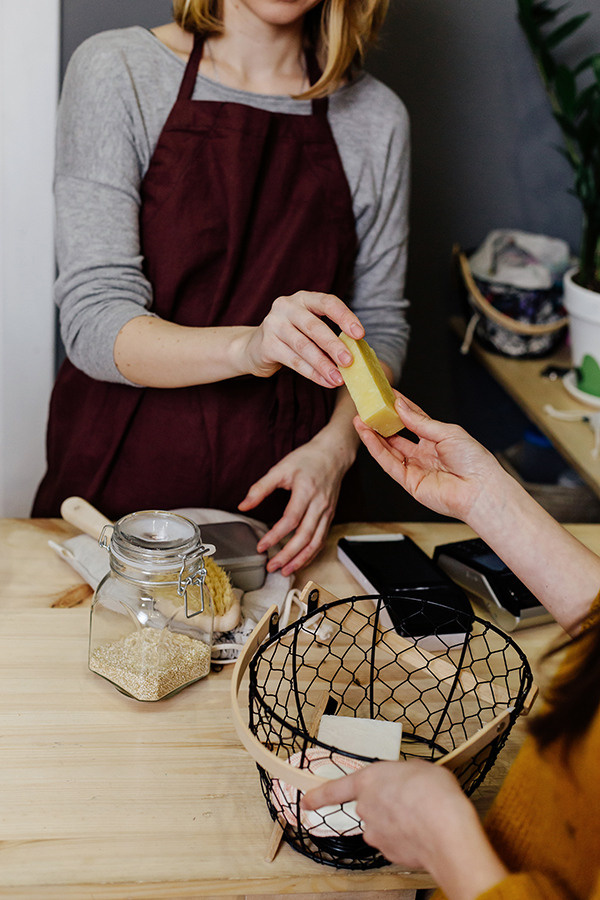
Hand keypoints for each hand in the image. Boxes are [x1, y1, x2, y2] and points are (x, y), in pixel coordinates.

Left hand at [238, 432, 352, 575]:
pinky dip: (312, 554)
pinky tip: (300, 561)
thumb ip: (260, 488)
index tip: (261, 546)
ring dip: (301, 559)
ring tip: (286, 570)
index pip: (291, 520)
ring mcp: (327, 512)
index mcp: (306, 492)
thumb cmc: (307, 459)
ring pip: (316, 542)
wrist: (333, 454)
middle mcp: (319, 505)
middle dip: (288, 554)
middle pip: (305, 536)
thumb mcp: (280, 468)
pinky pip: (322, 539)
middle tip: (272, 566)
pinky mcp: (330, 516)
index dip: (275, 535)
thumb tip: (243, 505)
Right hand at [243, 291, 363, 388]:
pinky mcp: (266, 345)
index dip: (345, 317)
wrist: (255, 347)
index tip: (360, 334)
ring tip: (339, 379)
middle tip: (349, 362)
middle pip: (314, 326)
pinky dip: (312, 373)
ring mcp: (273, 325)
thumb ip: (328, 334)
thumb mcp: (308, 327)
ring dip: (323, 365)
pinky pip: (294, 361)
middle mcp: (286, 307)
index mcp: (303, 298)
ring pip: (303, 347)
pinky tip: (326, 381)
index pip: (327, 302)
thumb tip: (355, 354)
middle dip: (334, 345)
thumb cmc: (292, 336)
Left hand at [301, 761, 506, 898]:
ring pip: (383, 825)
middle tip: (412, 800)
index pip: (335, 789)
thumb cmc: (434, 793)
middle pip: (370, 806)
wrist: (446, 830)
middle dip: (386, 805)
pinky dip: (407, 839)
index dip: (319, 796)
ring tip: (423, 817)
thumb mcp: (419, 767)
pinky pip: (395, 842)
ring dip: (398, 822)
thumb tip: (406, 781)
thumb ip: (403, 774)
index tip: (305, 802)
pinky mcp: (388, 852)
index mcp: (369, 780)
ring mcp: (375, 833)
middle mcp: (366, 807)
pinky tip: (423, 833)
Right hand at [354, 392, 503, 524]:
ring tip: (360, 419)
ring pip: (389, 449)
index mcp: (437, 440)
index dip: (399, 408)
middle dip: (381, 422)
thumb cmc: (474, 461)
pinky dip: (377, 449)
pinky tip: (368, 435)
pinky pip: (389, 463)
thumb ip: (420, 422)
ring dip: (373, 435)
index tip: (386, 395)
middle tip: (368, 408)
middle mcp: (424, 454)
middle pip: (396, 435)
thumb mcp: (447, 432)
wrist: (480, 489)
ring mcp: (416, 468)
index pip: (413, 420)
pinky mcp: (409, 482)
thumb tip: (401, 407)